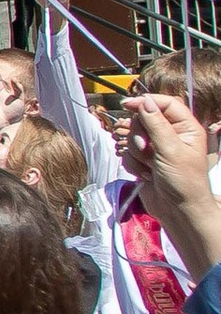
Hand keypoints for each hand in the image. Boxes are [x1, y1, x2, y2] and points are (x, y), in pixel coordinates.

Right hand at [128, 91, 220, 279]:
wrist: (177, 211)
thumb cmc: (184, 183)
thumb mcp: (171, 151)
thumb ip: (156, 124)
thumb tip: (145, 102)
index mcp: (186, 128)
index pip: (165, 104)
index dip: (146, 102)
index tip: (127, 105)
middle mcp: (172, 135)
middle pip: (144, 118)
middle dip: (140, 134)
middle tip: (145, 149)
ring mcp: (157, 148)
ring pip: (134, 136)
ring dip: (136, 152)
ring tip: (148, 166)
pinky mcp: (145, 160)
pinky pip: (129, 153)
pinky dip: (133, 163)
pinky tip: (145, 173)